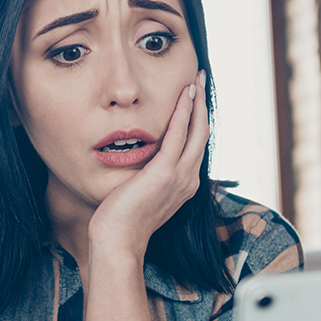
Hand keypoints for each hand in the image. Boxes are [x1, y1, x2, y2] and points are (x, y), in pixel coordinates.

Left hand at [87, 70, 208, 260]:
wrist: (118, 241)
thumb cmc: (122, 221)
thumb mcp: (141, 195)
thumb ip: (148, 177)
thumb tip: (141, 164)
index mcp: (184, 185)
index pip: (195, 146)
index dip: (197, 120)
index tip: (194, 99)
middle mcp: (188, 180)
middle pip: (203, 134)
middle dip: (202, 105)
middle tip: (199, 79)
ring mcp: (179, 177)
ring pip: (197, 131)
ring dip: (197, 103)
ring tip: (195, 80)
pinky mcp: (164, 173)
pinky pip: (179, 135)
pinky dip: (183, 112)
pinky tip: (183, 94)